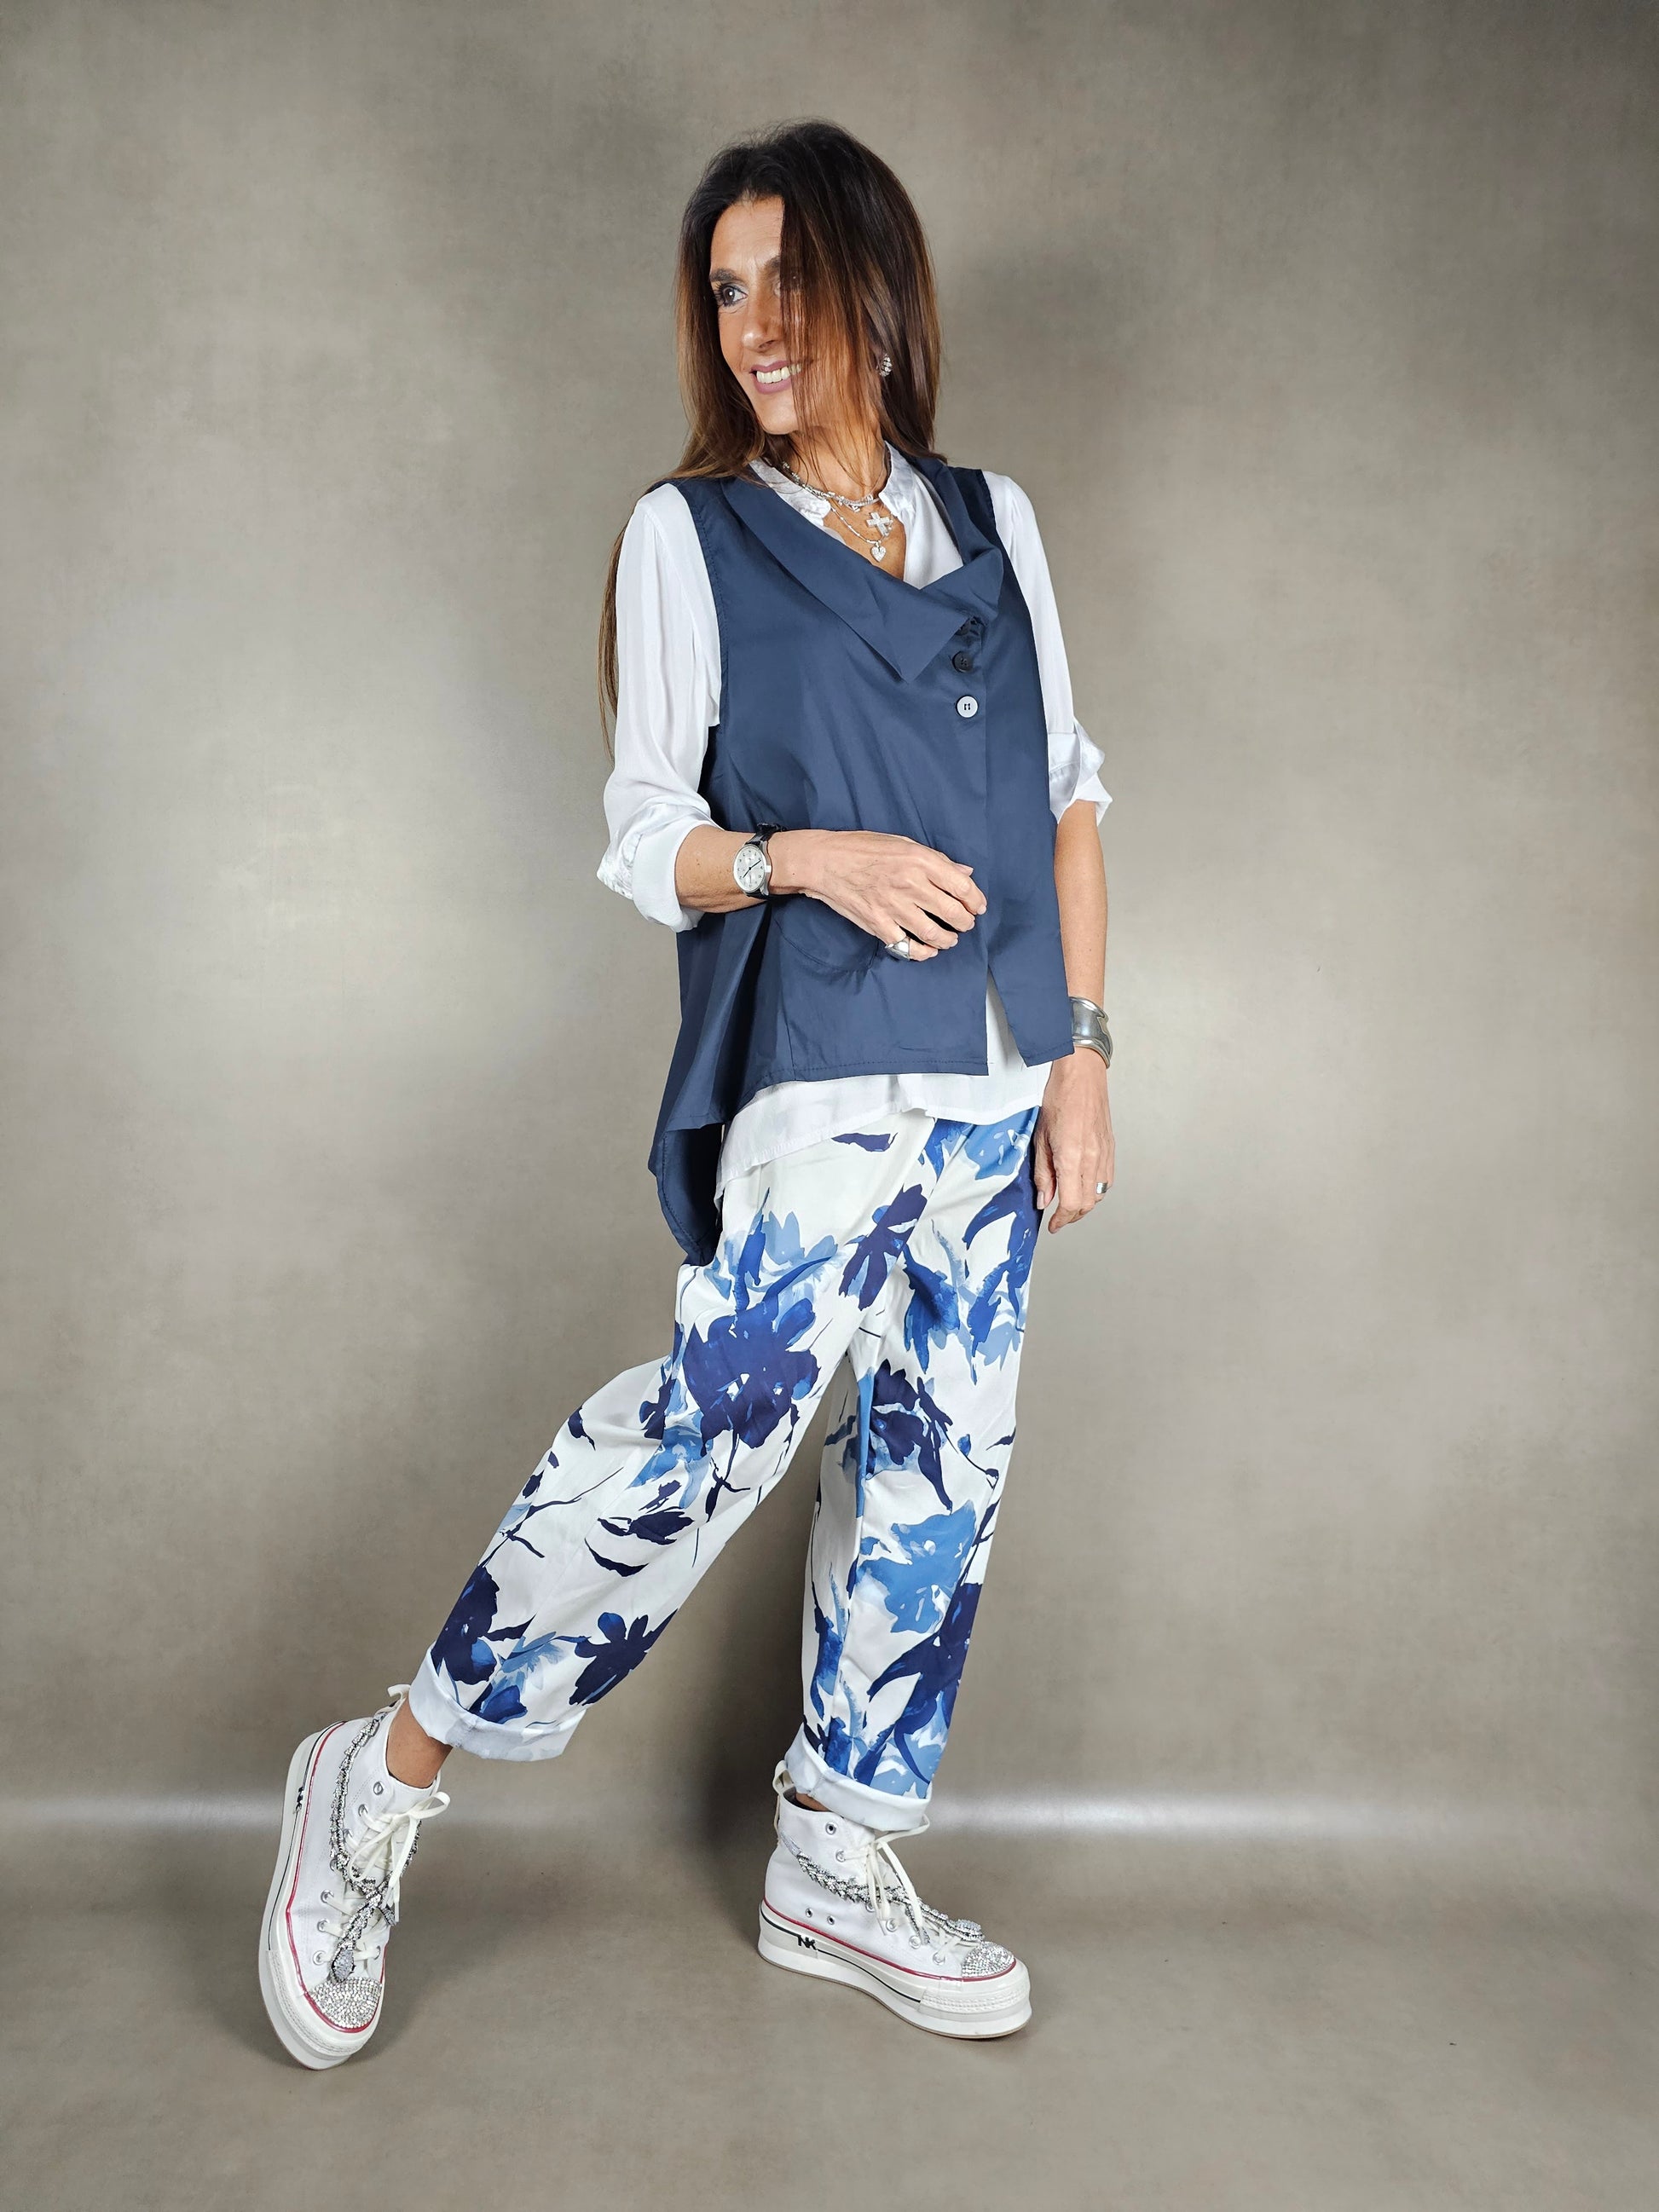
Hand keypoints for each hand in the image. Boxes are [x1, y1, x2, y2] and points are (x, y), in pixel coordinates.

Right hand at [769, 829, 984, 958]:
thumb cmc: (862, 848)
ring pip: (934, 933)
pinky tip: (928, 949)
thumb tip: (965, 872)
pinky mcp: (878, 924)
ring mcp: (894, 906)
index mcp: (919, 860)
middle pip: (953, 912)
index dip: (976, 900)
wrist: (824, 861)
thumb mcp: (902, 842)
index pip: (962, 886)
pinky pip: (908, 946)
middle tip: (965, 924)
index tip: (978, 907)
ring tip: (949, 939)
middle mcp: (910, 883)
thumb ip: (936, 860)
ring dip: (948, 940)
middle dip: (965, 923)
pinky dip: (922, 952)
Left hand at [1032, 1051, 1112, 1230]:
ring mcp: (1105, 1154)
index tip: (1053, 1225)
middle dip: (1072, 1215)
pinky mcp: (1110, 1147)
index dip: (1061, 1219)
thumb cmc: (1058, 1098)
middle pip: (1087, 1203)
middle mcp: (1093, 1159)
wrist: (1081, 1074)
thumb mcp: (1040, 1138)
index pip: (1071, 1203)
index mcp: (1072, 1157)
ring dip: (1084, 1204)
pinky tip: (1083, 1185)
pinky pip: (1107, 1179)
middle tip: (1058, 1217)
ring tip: (1068, 1202)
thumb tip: (1044, 1199)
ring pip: (1099, 1194)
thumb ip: (1043, 1173)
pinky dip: (1095, 1190)